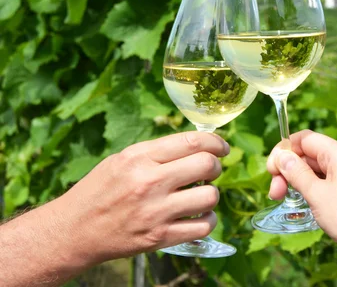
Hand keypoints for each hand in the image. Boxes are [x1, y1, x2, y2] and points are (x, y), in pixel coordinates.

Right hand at [54, 131, 228, 265]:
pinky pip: (203, 227)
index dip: (216, 142)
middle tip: (210, 171)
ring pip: (210, 196)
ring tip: (200, 195)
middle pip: (207, 165)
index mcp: (140, 157)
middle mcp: (149, 181)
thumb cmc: (99, 191)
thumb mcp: (122, 160)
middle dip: (216, 166)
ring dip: (212, 195)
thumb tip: (197, 146)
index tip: (222, 148)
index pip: (193, 141)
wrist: (74, 230)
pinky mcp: (160, 237)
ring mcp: (156, 211)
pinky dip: (208, 220)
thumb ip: (157, 152)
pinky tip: (199, 216)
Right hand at [266, 130, 336, 271]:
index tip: (271, 170)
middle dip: (289, 170)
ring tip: (283, 198)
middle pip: (310, 154)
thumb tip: (282, 155)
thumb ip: (296, 172)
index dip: (285, 150)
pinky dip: (313, 187)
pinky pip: (328, 180)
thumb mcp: (315, 194)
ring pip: (318, 169)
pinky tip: (303, 201)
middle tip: (274, 192)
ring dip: (298, 180)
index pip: (306, 139)